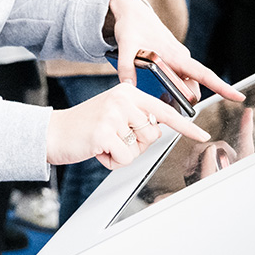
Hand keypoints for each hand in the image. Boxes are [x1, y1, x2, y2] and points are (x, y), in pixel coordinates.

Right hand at [46, 82, 209, 169]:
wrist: (52, 132)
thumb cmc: (86, 127)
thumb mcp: (113, 114)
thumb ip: (137, 118)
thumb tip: (157, 131)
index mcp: (128, 92)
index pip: (163, 110)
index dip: (185, 125)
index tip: (202, 133)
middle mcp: (123, 99)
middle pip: (152, 135)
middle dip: (136, 145)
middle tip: (113, 139)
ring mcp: (113, 115)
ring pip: (139, 149)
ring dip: (123, 154)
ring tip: (103, 143)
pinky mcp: (104, 133)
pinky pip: (124, 159)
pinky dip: (111, 162)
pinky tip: (97, 150)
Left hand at [106, 0, 243, 103]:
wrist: (132, 11)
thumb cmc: (132, 25)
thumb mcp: (126, 46)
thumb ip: (126, 68)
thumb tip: (128, 87)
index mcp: (176, 55)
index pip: (204, 74)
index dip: (222, 87)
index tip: (238, 97)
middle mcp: (181, 58)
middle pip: (194, 87)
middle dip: (187, 102)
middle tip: (167, 111)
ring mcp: (177, 59)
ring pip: (186, 84)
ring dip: (178, 96)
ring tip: (158, 102)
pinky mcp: (171, 60)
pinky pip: (178, 78)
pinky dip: (172, 88)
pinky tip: (156, 91)